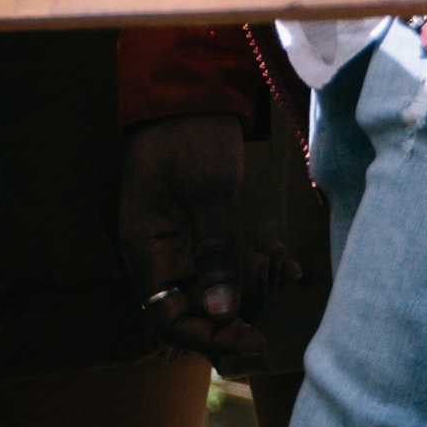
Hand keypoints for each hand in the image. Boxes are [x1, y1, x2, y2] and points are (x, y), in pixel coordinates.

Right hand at [119, 111, 278, 373]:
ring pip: (215, 293)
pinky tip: (280, 257)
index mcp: (146, 248)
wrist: (189, 89)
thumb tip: (223, 313)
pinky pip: (225, 270)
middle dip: (239, 305)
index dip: (210, 337)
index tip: (256, 337)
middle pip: (195, 311)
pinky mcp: (200, 233)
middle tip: (272, 274)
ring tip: (274, 255)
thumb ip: (216, 251)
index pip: (169, 320)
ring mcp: (178, 245)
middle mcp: (158, 255)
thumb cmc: (191, 132)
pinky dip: (254, 270)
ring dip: (250, 286)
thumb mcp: (209, 189)